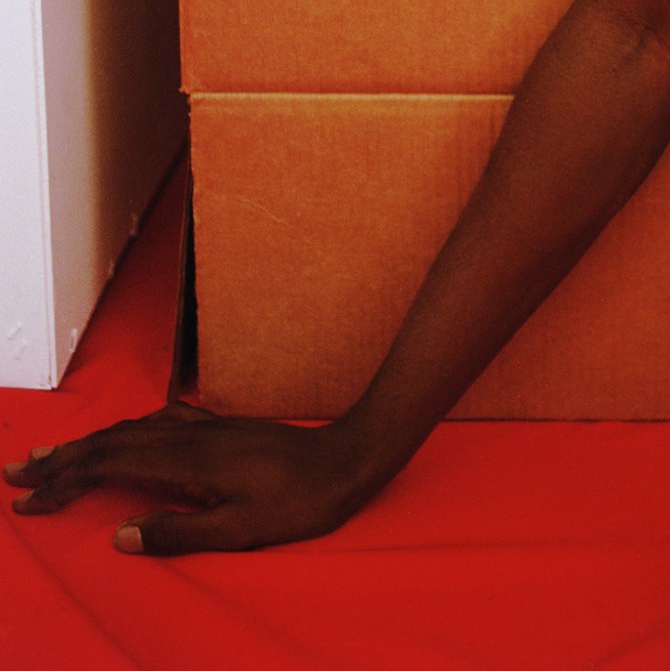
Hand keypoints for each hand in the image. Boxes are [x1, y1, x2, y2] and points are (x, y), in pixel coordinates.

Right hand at [3, 401, 380, 553]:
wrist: (347, 459)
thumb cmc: (297, 503)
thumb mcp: (239, 531)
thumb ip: (179, 532)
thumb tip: (121, 535)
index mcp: (187, 461)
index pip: (110, 466)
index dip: (65, 480)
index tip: (28, 500)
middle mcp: (190, 435)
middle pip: (112, 440)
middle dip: (63, 456)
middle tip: (17, 471)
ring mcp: (207, 427)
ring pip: (134, 428)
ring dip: (91, 442)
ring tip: (56, 454)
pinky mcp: (222, 427)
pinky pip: (160, 422)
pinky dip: (129, 430)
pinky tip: (127, 434)